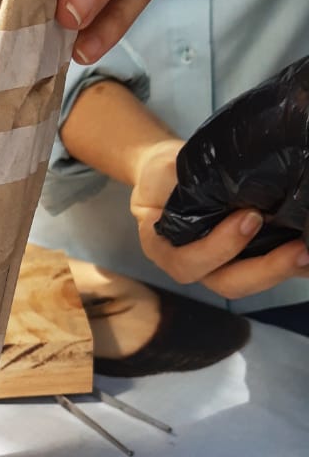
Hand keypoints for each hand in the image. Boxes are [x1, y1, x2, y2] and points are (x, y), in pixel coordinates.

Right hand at [131, 143, 308, 296]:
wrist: (169, 178)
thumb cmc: (164, 178)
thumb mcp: (162, 173)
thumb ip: (177, 179)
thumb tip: (215, 176)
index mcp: (167, 251)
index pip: (189, 262)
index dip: (220, 247)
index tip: (250, 217)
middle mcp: (198, 266)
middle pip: (229, 283)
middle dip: (267, 268)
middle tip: (298, 249)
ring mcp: (225, 265)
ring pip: (254, 281)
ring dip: (286, 270)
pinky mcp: (248, 257)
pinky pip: (269, 266)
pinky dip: (293, 263)